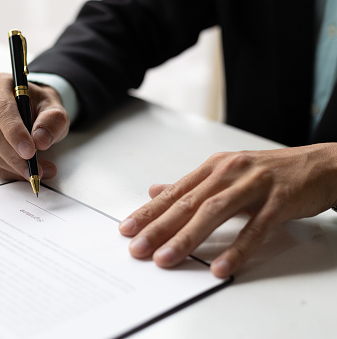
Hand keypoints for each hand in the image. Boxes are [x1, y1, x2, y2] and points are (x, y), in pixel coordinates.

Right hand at [0, 73, 69, 179]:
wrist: (34, 110)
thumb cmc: (42, 108)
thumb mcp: (56, 110)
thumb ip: (52, 121)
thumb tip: (40, 140)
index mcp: (1, 83)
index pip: (2, 110)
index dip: (15, 133)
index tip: (30, 152)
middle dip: (14, 156)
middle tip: (36, 170)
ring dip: (13, 167)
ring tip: (38, 172)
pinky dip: (9, 171)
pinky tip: (25, 173)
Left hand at [118, 143, 336, 277]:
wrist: (319, 164)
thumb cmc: (268, 172)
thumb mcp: (225, 174)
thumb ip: (190, 186)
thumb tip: (154, 191)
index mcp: (213, 168)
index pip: (174, 193)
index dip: (148, 212)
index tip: (127, 229)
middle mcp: (228, 173)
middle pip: (188, 203)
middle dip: (159, 227)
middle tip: (137, 248)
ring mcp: (253, 185)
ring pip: (214, 213)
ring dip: (187, 238)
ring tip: (166, 259)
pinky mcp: (278, 200)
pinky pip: (254, 228)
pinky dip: (236, 249)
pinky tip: (219, 267)